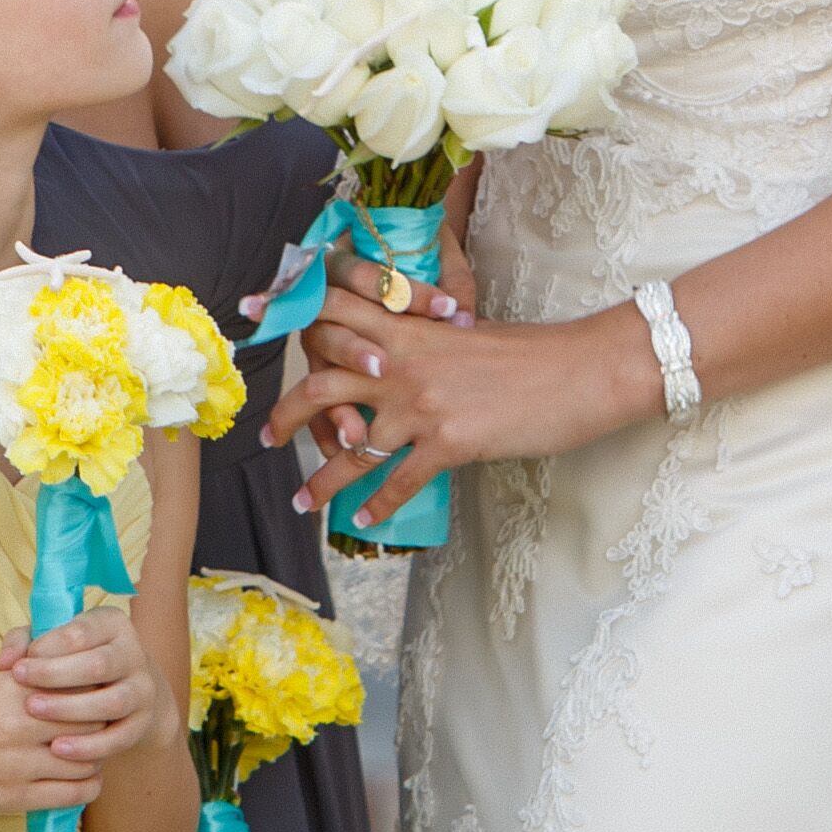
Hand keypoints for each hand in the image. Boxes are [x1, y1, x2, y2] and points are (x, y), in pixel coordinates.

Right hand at [0, 662, 114, 818]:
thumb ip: (31, 670)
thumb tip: (73, 663)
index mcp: (10, 690)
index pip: (78, 684)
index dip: (93, 690)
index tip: (95, 695)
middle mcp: (16, 725)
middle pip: (89, 721)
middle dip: (100, 723)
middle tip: (99, 726)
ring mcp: (16, 765)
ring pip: (86, 760)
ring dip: (95, 758)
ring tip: (89, 754)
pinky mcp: (14, 798)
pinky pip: (72, 794)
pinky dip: (87, 787)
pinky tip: (82, 779)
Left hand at [7, 597, 167, 777]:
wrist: (123, 691)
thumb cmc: (74, 661)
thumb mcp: (51, 642)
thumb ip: (23, 643)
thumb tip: (3, 663)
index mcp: (111, 624)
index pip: (81, 633)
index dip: (47, 649)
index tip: (19, 667)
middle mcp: (133, 653)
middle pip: (98, 665)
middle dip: (56, 677)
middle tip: (22, 690)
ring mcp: (142, 689)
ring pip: (112, 702)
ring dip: (71, 710)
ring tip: (35, 714)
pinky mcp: (142, 723)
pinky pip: (120, 738)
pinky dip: (89, 746)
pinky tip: (58, 749)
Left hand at [283, 290, 648, 510]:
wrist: (581, 371)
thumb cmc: (531, 353)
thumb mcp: (466, 334)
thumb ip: (422, 340)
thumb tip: (394, 356)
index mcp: (407, 327)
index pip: (333, 310)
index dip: (289, 309)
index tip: (251, 314)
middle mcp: (404, 363)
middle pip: (321, 383)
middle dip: (286, 413)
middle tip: (265, 437)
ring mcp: (423, 403)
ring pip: (351, 447)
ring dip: (322, 481)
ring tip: (303, 502)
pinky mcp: (449, 442)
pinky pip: (397, 482)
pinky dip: (376, 506)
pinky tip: (363, 522)